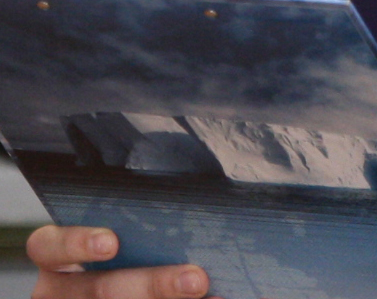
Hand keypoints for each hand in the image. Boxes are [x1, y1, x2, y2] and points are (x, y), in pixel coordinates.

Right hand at [27, 226, 213, 298]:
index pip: (48, 246)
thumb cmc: (124, 252)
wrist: (119, 286)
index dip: (76, 243)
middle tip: (197, 278)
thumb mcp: (115, 237)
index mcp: (54, 261)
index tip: (112, 243)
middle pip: (98, 291)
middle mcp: (57, 293)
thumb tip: (193, 207)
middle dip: (152, 285)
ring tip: (207, 293)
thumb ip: (136, 226)